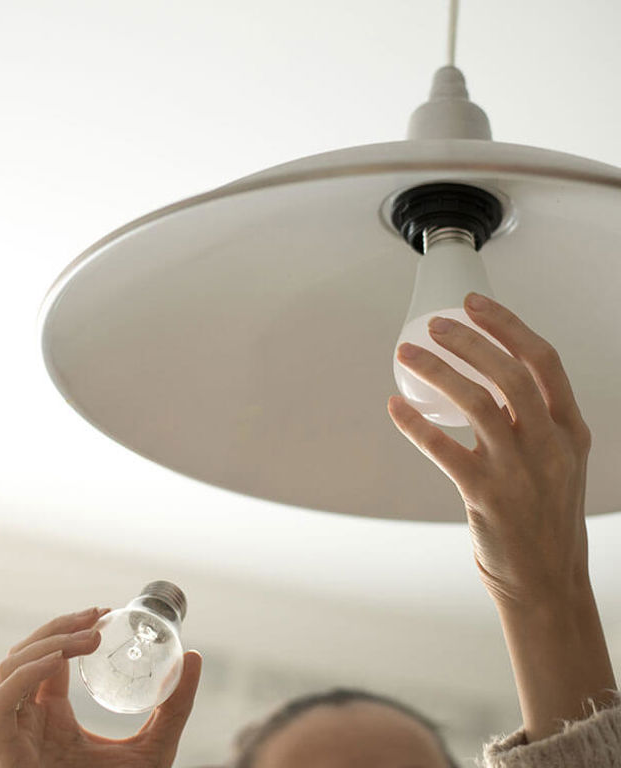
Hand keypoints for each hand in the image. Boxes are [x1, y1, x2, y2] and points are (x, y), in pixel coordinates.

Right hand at [0, 607, 202, 767]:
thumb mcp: (156, 747)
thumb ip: (175, 706)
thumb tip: (196, 656)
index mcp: (52, 717)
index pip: (48, 658)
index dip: (69, 627)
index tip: (104, 613)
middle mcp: (28, 723)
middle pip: (23, 655)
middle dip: (58, 627)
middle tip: (97, 617)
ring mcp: (15, 739)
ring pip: (7, 670)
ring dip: (45, 644)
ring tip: (87, 639)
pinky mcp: (7, 757)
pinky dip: (23, 677)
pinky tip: (58, 663)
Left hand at [387, 292, 592, 611]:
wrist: (547, 583)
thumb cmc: (545, 518)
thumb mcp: (558, 463)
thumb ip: (534, 423)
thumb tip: (488, 382)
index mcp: (569, 430)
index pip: (543, 361)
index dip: (507, 325)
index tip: (474, 304)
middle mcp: (549, 445)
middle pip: (509, 373)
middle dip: (469, 341)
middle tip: (434, 325)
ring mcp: (519, 471)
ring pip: (477, 403)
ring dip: (436, 372)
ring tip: (407, 354)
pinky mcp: (487, 496)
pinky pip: (444, 450)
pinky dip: (415, 425)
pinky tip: (395, 408)